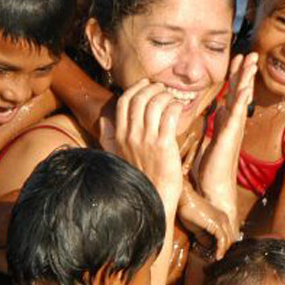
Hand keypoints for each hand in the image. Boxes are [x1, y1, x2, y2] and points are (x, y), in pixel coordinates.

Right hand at [108, 80, 183, 207]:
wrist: (152, 199)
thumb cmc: (138, 179)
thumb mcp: (116, 157)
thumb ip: (109, 138)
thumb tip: (104, 120)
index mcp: (120, 136)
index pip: (125, 101)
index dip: (136, 88)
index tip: (147, 85)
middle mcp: (131, 135)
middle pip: (140, 98)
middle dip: (153, 89)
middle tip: (163, 90)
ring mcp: (147, 140)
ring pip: (156, 103)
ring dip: (166, 96)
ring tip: (172, 99)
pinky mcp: (164, 145)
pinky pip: (170, 115)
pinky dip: (176, 107)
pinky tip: (180, 109)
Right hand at [177, 182, 235, 259]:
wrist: (184, 200)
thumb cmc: (188, 212)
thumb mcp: (198, 228)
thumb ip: (204, 237)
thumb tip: (208, 247)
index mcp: (222, 218)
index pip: (228, 235)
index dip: (225, 246)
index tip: (219, 255)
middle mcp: (224, 218)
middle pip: (230, 238)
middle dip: (226, 250)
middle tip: (220, 260)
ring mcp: (221, 220)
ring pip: (228, 240)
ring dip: (224, 251)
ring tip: (218, 259)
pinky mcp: (216, 223)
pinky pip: (222, 239)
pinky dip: (221, 249)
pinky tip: (217, 256)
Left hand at [192, 53, 256, 221]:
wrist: (213, 195)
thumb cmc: (208, 175)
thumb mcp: (207, 145)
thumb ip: (211, 129)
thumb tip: (214, 114)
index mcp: (225, 126)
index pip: (230, 97)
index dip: (234, 80)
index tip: (236, 63)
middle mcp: (231, 125)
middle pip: (238, 93)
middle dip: (243, 73)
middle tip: (248, 54)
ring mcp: (233, 129)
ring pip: (241, 98)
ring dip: (246, 78)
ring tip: (252, 59)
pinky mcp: (230, 135)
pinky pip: (237, 110)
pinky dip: (242, 95)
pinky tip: (246, 82)